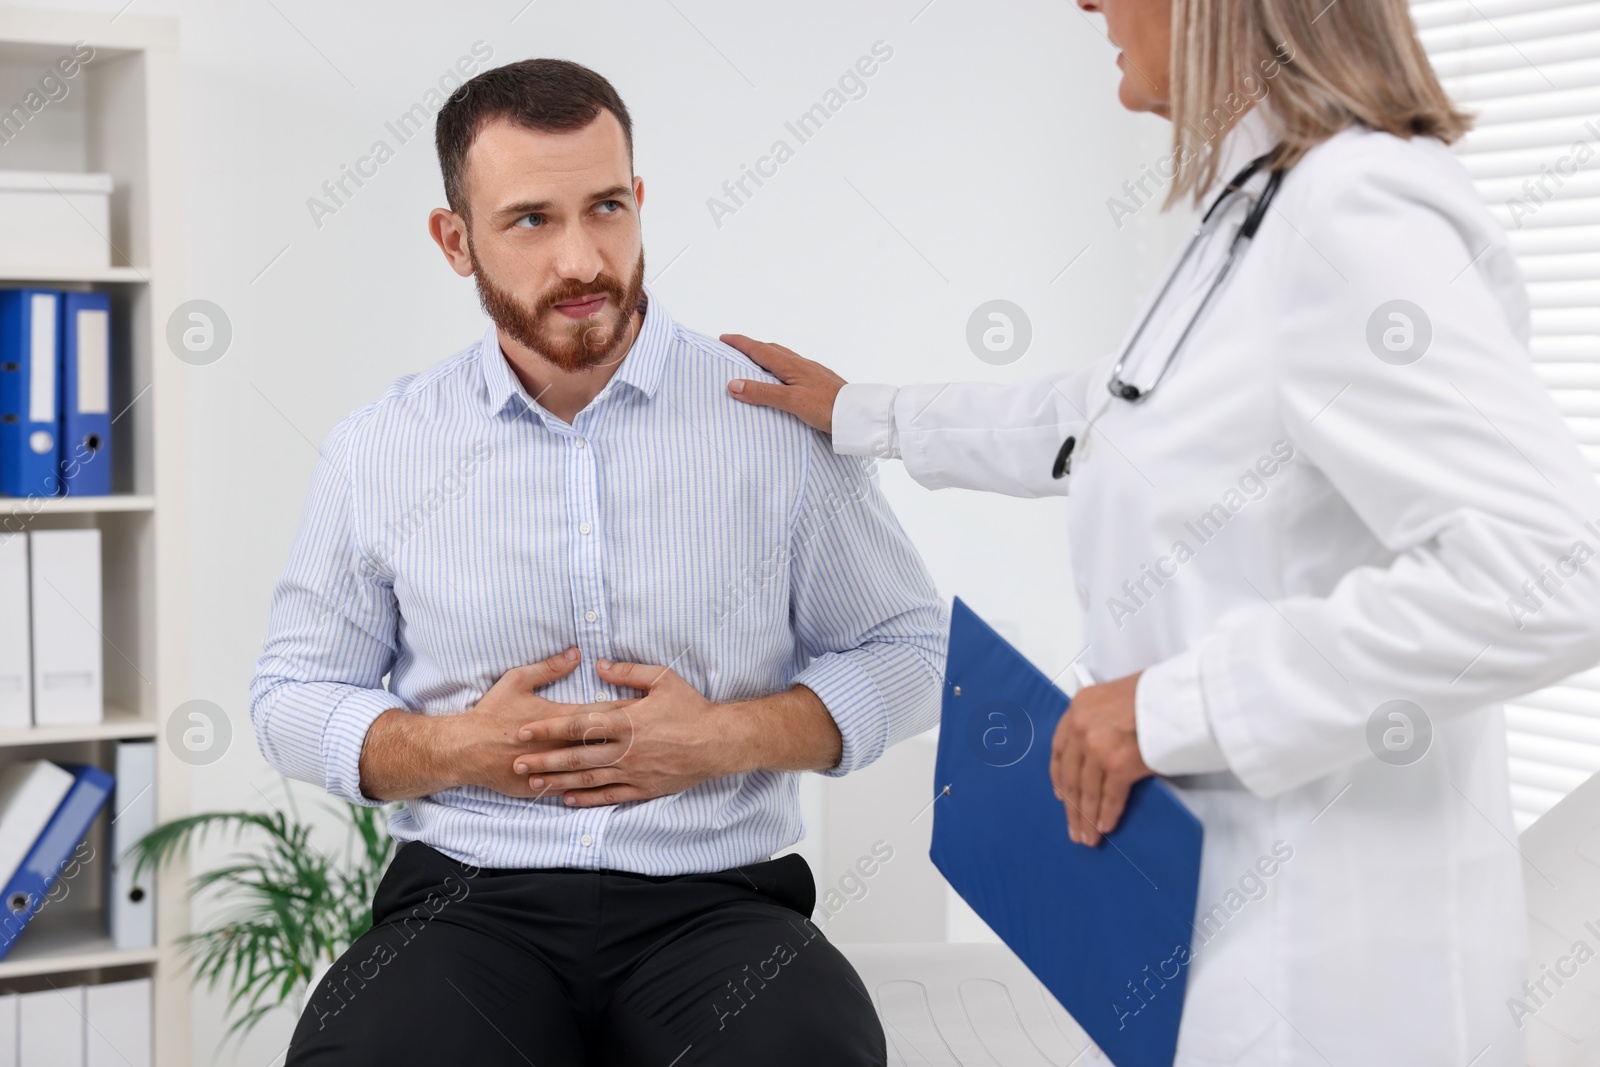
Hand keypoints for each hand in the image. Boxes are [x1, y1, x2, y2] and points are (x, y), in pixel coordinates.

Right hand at [447, 648, 636, 798]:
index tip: (647, 710)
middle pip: (603, 742)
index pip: (600, 714)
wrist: (466, 750)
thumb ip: (549, 667)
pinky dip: (593, 789)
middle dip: (630, 740)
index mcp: (558, 718)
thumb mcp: (517, 680)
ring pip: (592, 769)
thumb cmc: (492, 712)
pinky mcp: (543, 787)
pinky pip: (573, 790)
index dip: (626, 712)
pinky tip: (612, 789)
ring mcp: (553, 768)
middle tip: (656, 736)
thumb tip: (577, 654)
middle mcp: (560, 745)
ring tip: (641, 762)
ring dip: (616, 765)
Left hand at [509, 659, 746, 806]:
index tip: (525, 730)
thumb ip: (628, 672)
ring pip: (589, 779)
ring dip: (559, 782)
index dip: (549, 728)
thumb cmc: (692, 708)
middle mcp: (626, 749)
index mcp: (627, 721)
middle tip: (517, 763)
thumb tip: (599, 665)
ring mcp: (634, 771)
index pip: (578, 725)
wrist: (720, 742)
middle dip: (544, 760)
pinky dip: (588, 799)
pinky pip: (610, 795)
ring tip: (534, 784)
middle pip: (576, 757)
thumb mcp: (663, 679)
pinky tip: (568, 799)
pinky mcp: (644, 788)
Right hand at [721, 334, 846, 433]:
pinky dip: (780, 368)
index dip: (740, 343)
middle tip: (736, 348)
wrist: (858, 414)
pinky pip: (793, 368)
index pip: (759, 350)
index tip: (724, 338)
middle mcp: (801, 364)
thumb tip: (733, 384)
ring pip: (784, 358)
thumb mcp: (790, 401)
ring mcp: (812, 372)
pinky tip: (783, 379)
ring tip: (755, 362)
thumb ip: (762, 393)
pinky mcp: (819, 382)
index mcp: (791, 365)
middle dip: (751, 347)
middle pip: (771, 349)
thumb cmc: (827, 407)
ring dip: (767, 356)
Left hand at [1050, 672, 1152, 846]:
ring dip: (1086, 818)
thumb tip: (1098, 747)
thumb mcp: (1112, 695)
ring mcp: (1098, 749)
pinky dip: (1107, 815)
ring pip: (1087, 792)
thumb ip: (1098, 718)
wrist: (1177, 697)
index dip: (1059, 777)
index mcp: (1078, 708)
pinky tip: (1104, 828)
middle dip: (1071, 807)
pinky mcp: (1119, 766)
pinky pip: (1110, 797)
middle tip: (1073, 828)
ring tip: (1087, 837)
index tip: (1060, 795)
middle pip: (1071, 777)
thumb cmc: (1153, 694)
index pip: (1060, 750)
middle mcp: (1081, 729)